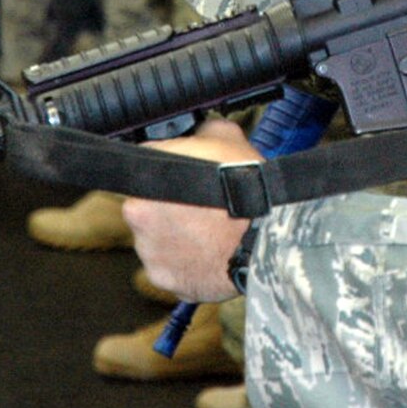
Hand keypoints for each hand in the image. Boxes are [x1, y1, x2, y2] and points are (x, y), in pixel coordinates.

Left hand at [122, 117, 259, 301]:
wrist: (267, 241)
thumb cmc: (248, 191)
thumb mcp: (228, 137)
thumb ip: (202, 130)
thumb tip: (199, 128)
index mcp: (147, 177)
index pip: (148, 164)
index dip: (170, 167)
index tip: (187, 174)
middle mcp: (139, 214)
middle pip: (148, 205)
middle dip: (169, 206)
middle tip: (201, 206)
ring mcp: (149, 251)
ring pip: (157, 238)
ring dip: (175, 236)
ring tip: (208, 232)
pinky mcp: (164, 279)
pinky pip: (170, 267)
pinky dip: (184, 263)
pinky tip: (207, 253)